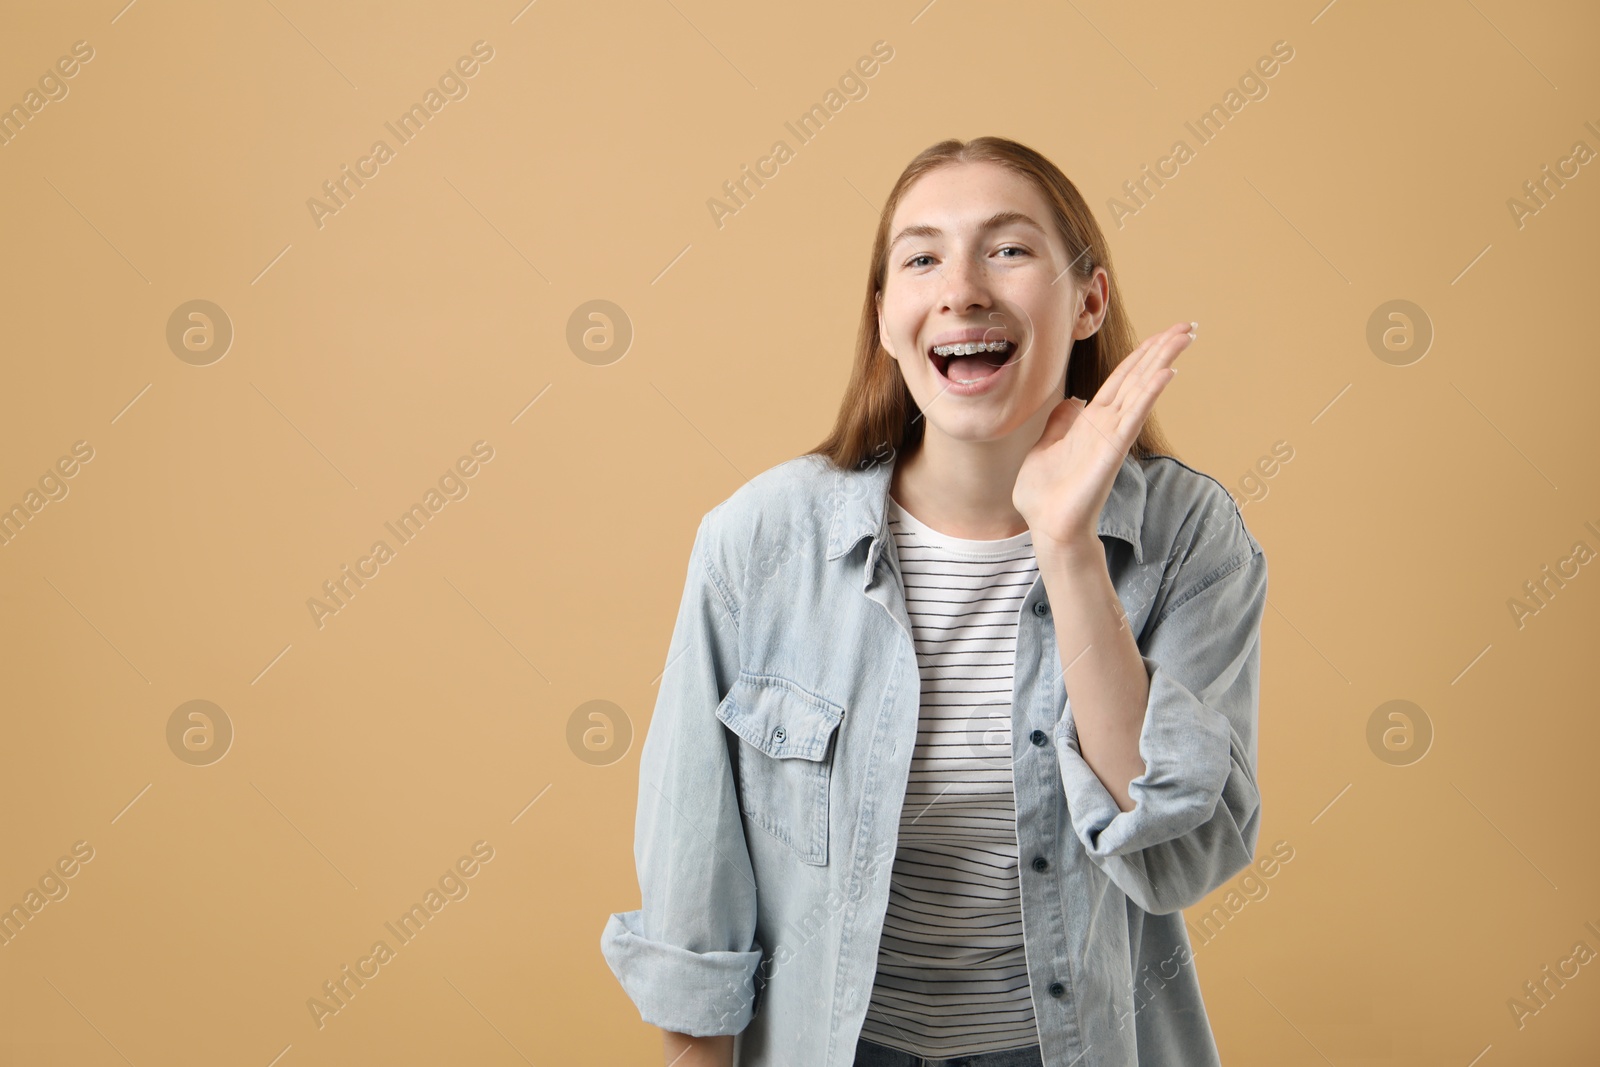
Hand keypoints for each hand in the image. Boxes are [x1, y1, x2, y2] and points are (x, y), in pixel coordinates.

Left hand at [1013, 320, 1195, 552]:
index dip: (1142, 354)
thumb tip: (1072, 401)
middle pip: (1139, 376)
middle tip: (1189, 326)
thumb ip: (1061, 423)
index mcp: (1090, 421)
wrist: (1046, 526)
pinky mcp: (1112, 449)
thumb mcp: (1045, 447)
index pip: (1122, 378)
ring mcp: (1112, 435)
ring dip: (1163, 360)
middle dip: (1162, 349)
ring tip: (1186, 336)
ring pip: (1141, 389)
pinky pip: (1133, 415)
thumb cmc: (1045, 495)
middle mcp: (1107, 424)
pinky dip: (1149, 393)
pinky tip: (1166, 372)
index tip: (1165, 333)